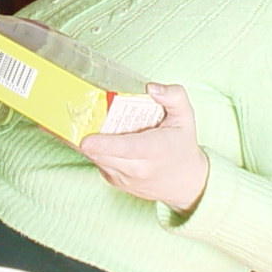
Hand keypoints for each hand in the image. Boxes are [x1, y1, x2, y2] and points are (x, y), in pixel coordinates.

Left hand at [79, 83, 209, 214]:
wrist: (185, 183)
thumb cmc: (182, 146)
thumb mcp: (186, 118)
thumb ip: (174, 96)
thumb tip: (151, 88)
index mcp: (155, 150)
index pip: (126, 148)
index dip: (104, 144)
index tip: (86, 140)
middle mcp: (137, 169)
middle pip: (102, 153)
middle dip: (89, 135)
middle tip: (88, 114)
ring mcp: (124, 178)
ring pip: (96, 157)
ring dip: (92, 141)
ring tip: (100, 123)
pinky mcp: (114, 182)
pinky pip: (98, 162)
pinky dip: (97, 149)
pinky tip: (107, 137)